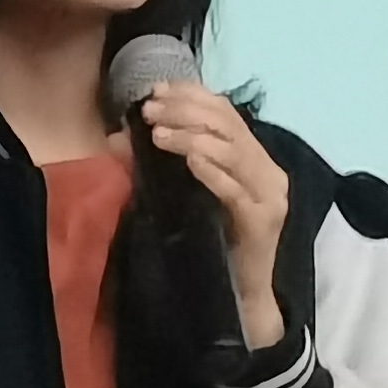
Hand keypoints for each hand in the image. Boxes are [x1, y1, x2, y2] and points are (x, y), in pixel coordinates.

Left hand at [135, 82, 290, 350]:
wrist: (242, 298)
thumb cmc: (214, 245)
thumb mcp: (188, 197)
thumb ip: (163, 164)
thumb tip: (117, 137)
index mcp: (255, 159)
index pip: (227, 113)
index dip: (193, 95)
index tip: (157, 89)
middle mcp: (268, 171)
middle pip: (229, 126)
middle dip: (186, 112)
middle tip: (149, 111)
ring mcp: (270, 196)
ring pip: (232, 152)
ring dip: (192, 137)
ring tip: (158, 133)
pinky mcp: (264, 221)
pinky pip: (236, 190)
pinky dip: (212, 172)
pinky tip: (190, 161)